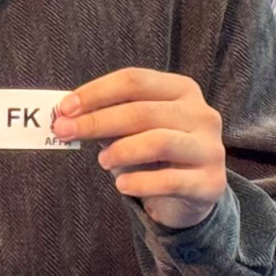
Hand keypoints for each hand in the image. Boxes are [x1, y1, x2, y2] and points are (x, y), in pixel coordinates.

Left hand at [51, 69, 225, 230]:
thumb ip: (106, 119)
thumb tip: (65, 117)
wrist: (194, 195)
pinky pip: (170, 181)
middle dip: (97, 121)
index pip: (135, 80)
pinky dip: (140, 182)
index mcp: (182, 90)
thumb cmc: (156, 155)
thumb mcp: (132, 130)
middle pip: (143, 111)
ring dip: (121, 151)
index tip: (64, 108)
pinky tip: (122, 185)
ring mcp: (210, 149)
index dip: (96, 92)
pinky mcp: (211, 183)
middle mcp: (202, 114)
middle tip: (64, 132)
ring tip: (102, 161)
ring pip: (159, 142)